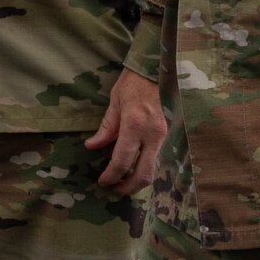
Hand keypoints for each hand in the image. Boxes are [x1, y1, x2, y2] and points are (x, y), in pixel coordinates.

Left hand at [86, 68, 162, 193]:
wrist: (156, 70)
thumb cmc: (132, 83)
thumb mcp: (114, 102)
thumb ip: (106, 128)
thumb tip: (92, 147)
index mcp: (135, 125)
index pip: (123, 160)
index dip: (111, 175)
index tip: (102, 181)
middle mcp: (152, 134)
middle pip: (144, 174)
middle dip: (128, 187)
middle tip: (113, 189)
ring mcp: (163, 136)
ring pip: (153, 169)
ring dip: (137, 181)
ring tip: (121, 182)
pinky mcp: (166, 136)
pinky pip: (155, 159)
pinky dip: (144, 169)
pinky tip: (132, 169)